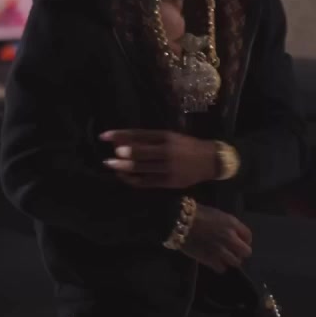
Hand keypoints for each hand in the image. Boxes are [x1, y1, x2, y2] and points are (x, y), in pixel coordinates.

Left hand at [100, 130, 217, 188]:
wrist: (211, 160)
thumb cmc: (187, 146)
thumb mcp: (171, 137)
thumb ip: (150, 140)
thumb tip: (123, 142)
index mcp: (167, 136)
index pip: (139, 134)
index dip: (120, 135)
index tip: (104, 136)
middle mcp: (167, 151)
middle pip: (140, 152)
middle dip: (122, 153)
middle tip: (109, 156)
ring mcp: (168, 168)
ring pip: (142, 168)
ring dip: (124, 168)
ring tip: (112, 166)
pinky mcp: (170, 181)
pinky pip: (147, 182)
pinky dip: (134, 180)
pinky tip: (124, 177)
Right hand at [181, 205, 253, 272]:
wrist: (181, 221)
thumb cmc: (198, 214)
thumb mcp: (219, 215)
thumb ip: (229, 225)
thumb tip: (234, 234)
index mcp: (232, 224)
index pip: (248, 236)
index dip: (245, 240)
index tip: (241, 242)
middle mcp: (230, 238)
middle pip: (246, 252)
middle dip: (241, 252)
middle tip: (234, 251)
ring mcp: (220, 250)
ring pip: (235, 262)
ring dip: (231, 260)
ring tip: (225, 258)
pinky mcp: (210, 259)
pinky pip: (221, 268)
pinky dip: (219, 266)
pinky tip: (215, 262)